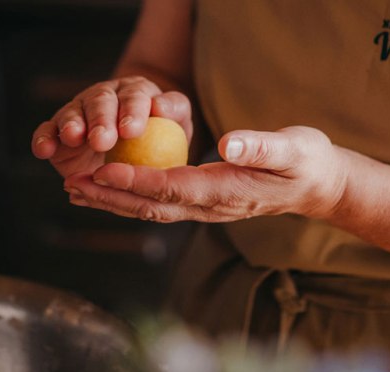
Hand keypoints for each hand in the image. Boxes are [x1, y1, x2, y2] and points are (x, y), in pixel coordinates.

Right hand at [31, 76, 192, 177]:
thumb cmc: (163, 137)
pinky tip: (43, 150)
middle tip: (101, 140)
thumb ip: (174, 110)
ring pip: (72, 113)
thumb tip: (161, 106)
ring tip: (73, 137)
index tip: (131, 131)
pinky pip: (47, 132)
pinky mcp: (58, 133)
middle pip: (100, 101)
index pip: (134, 96)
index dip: (131, 111)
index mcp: (135, 91)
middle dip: (100, 120)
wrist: (136, 151)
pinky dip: (43, 139)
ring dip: (71, 125)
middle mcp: (104, 97)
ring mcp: (79, 113)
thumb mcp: (178, 123)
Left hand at [63, 126, 349, 222]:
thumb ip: (260, 147)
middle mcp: (209, 207)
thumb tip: (228, 144)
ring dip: (113, 202)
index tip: (102, 172)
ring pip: (151, 209)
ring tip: (78, 191)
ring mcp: (206, 208)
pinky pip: (160, 203)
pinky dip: (130, 197)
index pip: (170, 188)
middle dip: (110, 198)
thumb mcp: (292, 149)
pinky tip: (111, 189)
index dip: (134, 182)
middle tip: (72, 186)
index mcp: (224, 192)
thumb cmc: (306, 162)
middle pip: (150, 207)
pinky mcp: (204, 202)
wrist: (317, 186)